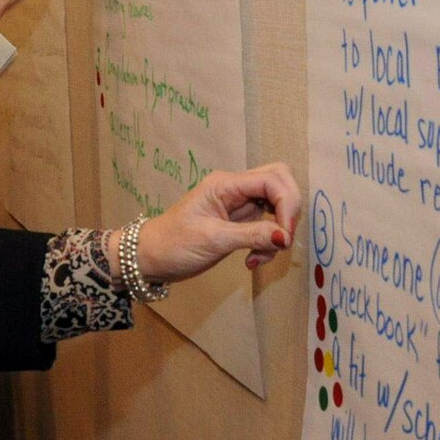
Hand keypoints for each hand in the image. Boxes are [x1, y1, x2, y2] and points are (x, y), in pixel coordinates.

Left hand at [129, 162, 300, 284]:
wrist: (150, 258)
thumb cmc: (173, 244)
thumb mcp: (213, 240)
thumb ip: (252, 235)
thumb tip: (286, 237)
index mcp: (226, 184)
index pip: (272, 179)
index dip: (287, 204)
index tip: (285, 236)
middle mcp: (236, 188)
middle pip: (280, 183)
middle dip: (288, 212)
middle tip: (281, 241)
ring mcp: (240, 204)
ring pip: (277, 206)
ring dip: (277, 233)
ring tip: (258, 257)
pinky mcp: (241, 222)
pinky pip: (267, 225)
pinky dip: (268, 243)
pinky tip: (252, 260)